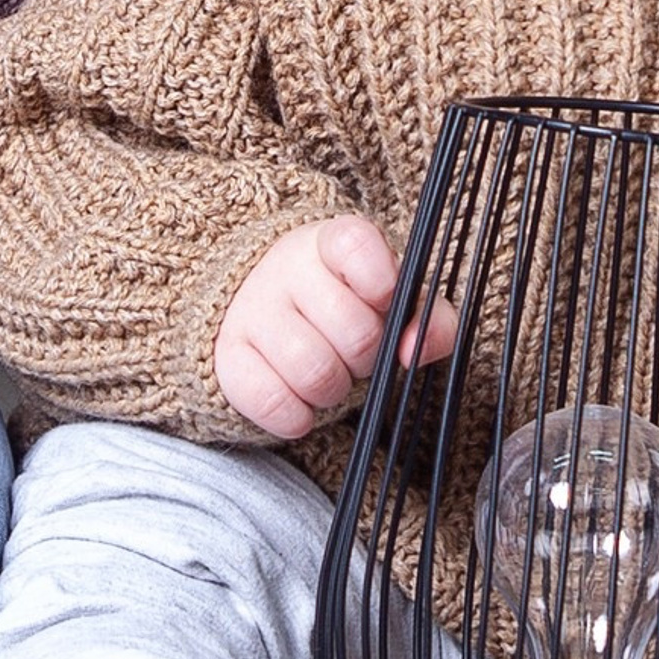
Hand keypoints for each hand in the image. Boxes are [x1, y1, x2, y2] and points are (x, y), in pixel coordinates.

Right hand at [213, 214, 457, 442]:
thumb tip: (414, 347)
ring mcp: (253, 310)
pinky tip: (300, 397)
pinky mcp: (228, 355)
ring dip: (335, 390)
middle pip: (356, 333)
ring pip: (316, 373)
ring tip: (328, 371)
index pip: (358, 246)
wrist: (265, 311)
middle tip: (355, 350)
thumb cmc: (344, 306)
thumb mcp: (392, 301)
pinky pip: (274, 403)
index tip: (384, 299)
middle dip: (368, 357)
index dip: (381, 282)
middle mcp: (287, 267)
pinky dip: (298, 416)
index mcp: (333, 242)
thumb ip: (430, 318)